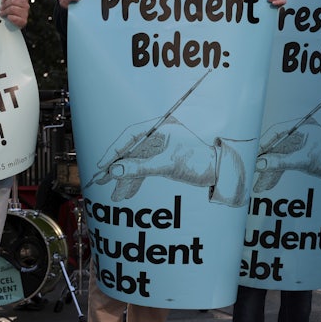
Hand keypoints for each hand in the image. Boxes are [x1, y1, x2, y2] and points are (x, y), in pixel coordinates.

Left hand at [0, 0, 28, 27]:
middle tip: (1, 8)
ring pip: (12, 8)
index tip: (1, 1)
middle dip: (4, 5)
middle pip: (12, 1)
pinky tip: (8, 18)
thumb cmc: (11, 11)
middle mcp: (26, 5)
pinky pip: (15, 18)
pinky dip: (10, 18)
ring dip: (5, 11)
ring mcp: (26, 13)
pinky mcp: (24, 22)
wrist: (14, 25)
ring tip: (2, 14)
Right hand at [92, 119, 247, 205]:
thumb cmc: (200, 162)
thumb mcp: (167, 165)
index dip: (114, 150)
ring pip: (136, 163)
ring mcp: (160, 147)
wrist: (219, 173)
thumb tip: (115, 170)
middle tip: (101, 182)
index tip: (103, 165)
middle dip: (118, 169)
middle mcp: (159, 134)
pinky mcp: (162, 159)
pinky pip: (143, 169)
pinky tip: (126, 193)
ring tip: (115, 196)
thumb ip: (139, 168)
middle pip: (131, 151)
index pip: (131, 134)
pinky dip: (135, 181)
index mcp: (162, 126)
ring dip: (125, 180)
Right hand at [254, 125, 320, 199]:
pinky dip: (276, 174)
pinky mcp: (297, 156)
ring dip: (268, 172)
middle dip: (264, 163)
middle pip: (274, 147)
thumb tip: (259, 163)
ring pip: (277, 158)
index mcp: (302, 126)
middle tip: (251, 172)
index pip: (276, 132)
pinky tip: (267, 184)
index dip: (263, 144)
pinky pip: (283, 164)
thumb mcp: (304, 160)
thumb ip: (281, 162)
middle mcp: (298, 134)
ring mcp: (297, 146)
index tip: (252, 155)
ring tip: (258, 186)